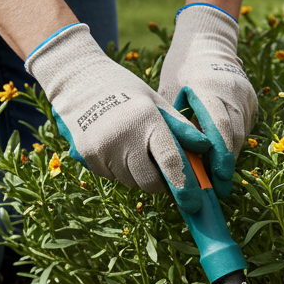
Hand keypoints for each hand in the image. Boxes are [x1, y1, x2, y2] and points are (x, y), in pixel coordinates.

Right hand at [25, 24, 211, 211]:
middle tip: (161, 168)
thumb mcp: (155, 101)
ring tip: (133, 147)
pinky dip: (119, 169)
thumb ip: (180, 128)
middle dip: (161, 182)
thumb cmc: (124, 90)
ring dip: (139, 175)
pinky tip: (114, 146)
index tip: (194, 202)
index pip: (170, 161)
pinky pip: (111, 176)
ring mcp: (102, 149)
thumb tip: (205, 148)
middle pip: (150, 182)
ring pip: (131, 182)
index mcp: (146, 121)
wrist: (77, 80)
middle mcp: (123, 138)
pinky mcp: (86, 157)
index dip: (185, 186)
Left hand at [157, 3, 256, 197]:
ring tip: (219, 180)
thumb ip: (178, 121)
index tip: (216, 178)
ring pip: (241, 134)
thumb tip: (179, 159)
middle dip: (226, 165)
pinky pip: (244, 127)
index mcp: (210, 88)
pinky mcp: (252, 100)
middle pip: (234, 136)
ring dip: (230, 157)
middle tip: (219, 190)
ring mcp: (245, 96)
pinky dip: (233, 143)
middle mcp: (233, 92)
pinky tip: (223, 158)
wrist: (208, 41)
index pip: (220, 128)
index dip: (219, 156)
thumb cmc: (182, 68)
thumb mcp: (172, 91)